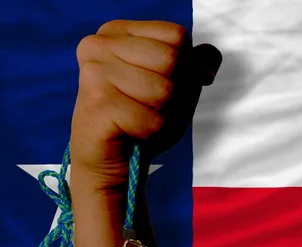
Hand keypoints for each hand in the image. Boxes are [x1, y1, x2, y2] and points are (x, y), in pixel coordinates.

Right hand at [70, 20, 220, 193]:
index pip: (177, 36)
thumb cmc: (145, 117)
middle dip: (175, 92)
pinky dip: (151, 131)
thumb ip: (199, 63)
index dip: (185, 67)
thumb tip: (207, 69)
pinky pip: (152, 119)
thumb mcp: (179, 85)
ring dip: (162, 113)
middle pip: (172, 59)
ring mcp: (94, 73)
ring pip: (164, 90)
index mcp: (118, 31)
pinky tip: (131, 132)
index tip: (162, 83)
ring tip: (140, 118)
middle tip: (150, 106)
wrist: (113, 159)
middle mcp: (100, 45)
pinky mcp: (97, 105)